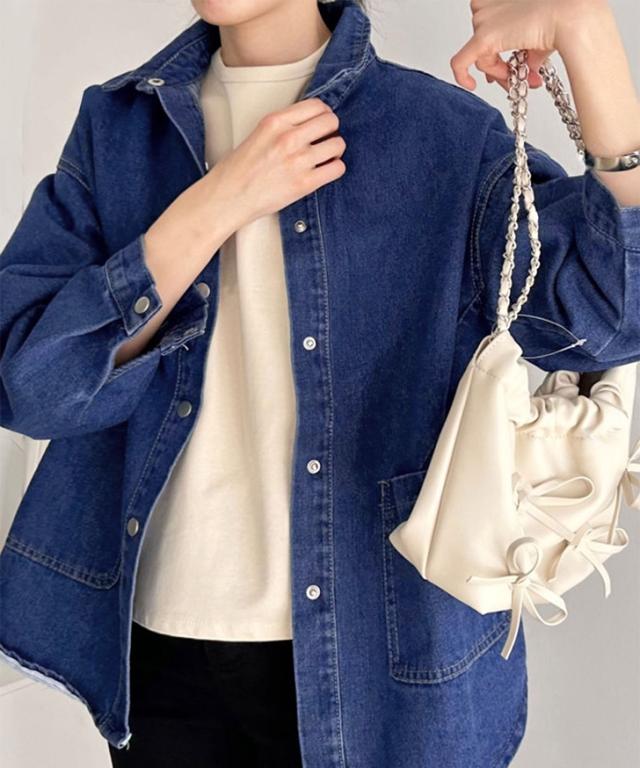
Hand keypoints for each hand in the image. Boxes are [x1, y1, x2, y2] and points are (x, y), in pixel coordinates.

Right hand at [205, 96, 346, 227]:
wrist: (228, 198)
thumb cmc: (237, 171)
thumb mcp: (257, 135)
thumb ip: (282, 127)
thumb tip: (306, 125)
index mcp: (275, 122)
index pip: (316, 105)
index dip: (323, 113)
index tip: (322, 121)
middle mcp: (288, 138)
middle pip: (330, 121)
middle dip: (332, 129)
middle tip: (326, 137)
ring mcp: (298, 161)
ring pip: (338, 144)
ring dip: (335, 150)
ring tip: (326, 156)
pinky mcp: (304, 183)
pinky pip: (337, 169)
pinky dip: (335, 168)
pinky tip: (325, 170)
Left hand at [449, 0, 608, 91]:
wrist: (572, 15)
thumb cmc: (563, 15)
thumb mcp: (538, 34)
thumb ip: (526, 49)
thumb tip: (527, 70)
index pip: (490, 29)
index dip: (499, 50)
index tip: (512, 65)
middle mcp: (487, 4)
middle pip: (485, 45)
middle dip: (502, 65)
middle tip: (519, 78)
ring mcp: (483, 20)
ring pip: (481, 57)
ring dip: (500, 73)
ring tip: (522, 80)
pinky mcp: (483, 38)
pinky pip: (460, 63)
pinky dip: (463, 76)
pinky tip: (471, 86)